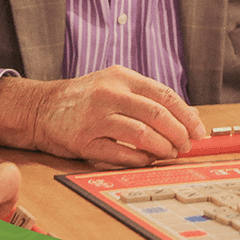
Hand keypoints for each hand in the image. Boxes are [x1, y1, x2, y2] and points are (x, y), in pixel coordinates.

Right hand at [0, 66, 206, 167]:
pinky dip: (138, 159)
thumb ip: (149, 98)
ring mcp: (95, 118)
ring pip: (141, 134)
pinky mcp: (84, 141)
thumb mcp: (116, 86)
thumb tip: (188, 115)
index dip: (186, 116)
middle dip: (179, 134)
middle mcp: (109, 94)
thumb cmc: (84, 98)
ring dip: (161, 148)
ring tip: (168, 153)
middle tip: (186, 145)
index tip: (198, 131)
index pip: (164, 95)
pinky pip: (119, 153)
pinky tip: (147, 160)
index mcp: (121, 78)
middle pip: (157, 114)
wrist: (41, 107)